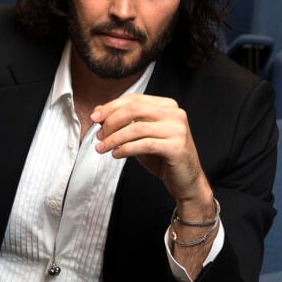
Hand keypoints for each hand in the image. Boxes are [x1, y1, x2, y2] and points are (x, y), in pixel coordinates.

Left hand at [90, 93, 213, 212]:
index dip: (111, 107)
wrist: (186, 182)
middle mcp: (175, 114)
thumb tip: (98, 112)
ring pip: (137, 128)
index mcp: (167, 106)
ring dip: (114, 138)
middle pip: (134, 109)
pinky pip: (144, 144)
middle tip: (98, 135)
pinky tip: (116, 154)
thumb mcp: (141, 136)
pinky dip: (126, 149)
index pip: (134, 99)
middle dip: (111, 121)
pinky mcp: (176, 147)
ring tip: (102, 148)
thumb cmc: (162, 158)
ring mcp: (178, 129)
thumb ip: (124, 123)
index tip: (94, 118)